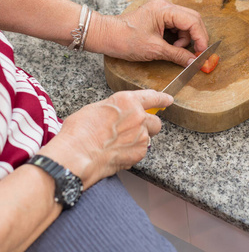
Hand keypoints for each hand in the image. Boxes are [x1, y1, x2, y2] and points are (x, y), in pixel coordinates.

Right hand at [38, 90, 172, 188]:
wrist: (77, 155)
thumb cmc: (79, 132)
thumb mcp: (95, 109)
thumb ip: (115, 109)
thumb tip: (119, 113)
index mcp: (127, 101)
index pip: (152, 97)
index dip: (162, 98)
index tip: (168, 99)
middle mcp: (138, 116)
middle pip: (155, 121)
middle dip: (148, 125)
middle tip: (134, 130)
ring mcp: (141, 135)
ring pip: (149, 136)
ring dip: (140, 139)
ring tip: (120, 143)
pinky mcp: (140, 152)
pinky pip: (142, 150)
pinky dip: (134, 152)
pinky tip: (118, 152)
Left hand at [86, 0, 208, 66]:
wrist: (107, 37)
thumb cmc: (125, 40)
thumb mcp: (155, 50)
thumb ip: (178, 55)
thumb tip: (194, 62)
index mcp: (164, 10)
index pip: (192, 21)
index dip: (201, 38)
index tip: (202, 53)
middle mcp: (165, 6)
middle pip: (192, 20)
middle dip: (196, 38)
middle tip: (196, 54)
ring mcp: (163, 11)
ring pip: (186, 25)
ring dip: (185, 40)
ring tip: (174, 51)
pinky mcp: (160, 18)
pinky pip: (177, 27)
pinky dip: (178, 39)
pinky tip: (170, 47)